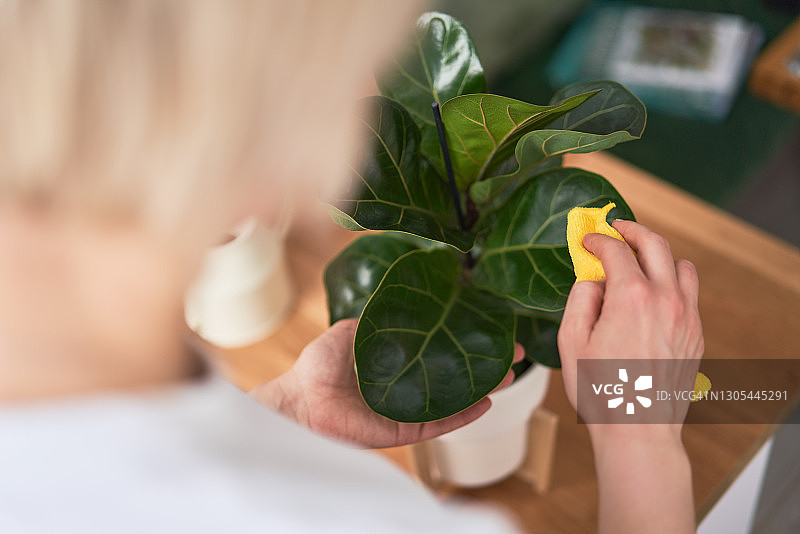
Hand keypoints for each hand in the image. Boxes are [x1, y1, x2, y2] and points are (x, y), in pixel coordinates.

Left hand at [250, 319, 522, 448]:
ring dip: (483, 389)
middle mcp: (408, 385)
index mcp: (398, 361)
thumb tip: (411, 300)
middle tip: (514, 352)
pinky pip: (439, 425)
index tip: (491, 326)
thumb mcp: (352, 329)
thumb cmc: (318, 365)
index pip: (439, 349)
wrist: (300, 402)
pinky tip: (486, 403)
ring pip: (455, 400)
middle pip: (456, 375)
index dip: (465, 338)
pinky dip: (464, 416)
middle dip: (486, 364)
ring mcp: (408, 410)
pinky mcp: (404, 432)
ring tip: (510, 375)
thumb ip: (381, 318)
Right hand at [557, 220, 702, 533]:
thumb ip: (580, 299)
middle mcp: (665, 300)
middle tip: (616, 229)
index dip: (597, 239)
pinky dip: (671, 284)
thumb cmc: (601, 391)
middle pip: (655, 244)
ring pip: (681, 265)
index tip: (586, 240)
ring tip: (638, 263)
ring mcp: (686, 317)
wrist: (638, 429)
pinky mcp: (696, 334)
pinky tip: (651, 297)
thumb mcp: (571, 341)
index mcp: (632, 298)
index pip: (616, 250)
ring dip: (658, 256)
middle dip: (632, 230)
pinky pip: (689, 294)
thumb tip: (592, 280)